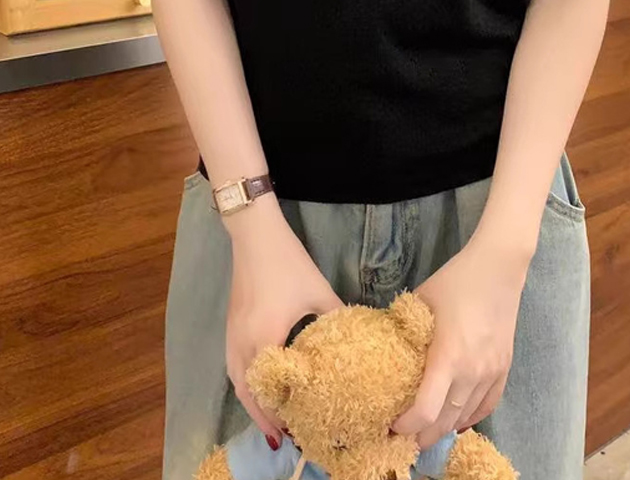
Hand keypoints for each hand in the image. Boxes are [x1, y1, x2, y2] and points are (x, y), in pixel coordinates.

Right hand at [225, 198, 342, 444]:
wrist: (255, 235)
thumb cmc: (288, 262)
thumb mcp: (318, 292)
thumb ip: (336, 319)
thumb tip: (358, 343)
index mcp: (265, 338)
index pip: (269, 390)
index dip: (281, 414)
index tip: (299, 432)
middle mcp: (241, 343)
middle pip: (248, 393)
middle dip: (265, 416)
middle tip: (286, 435)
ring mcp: (231, 335)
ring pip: (238, 382)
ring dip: (254, 402)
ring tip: (274, 417)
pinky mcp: (230, 326)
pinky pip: (235, 367)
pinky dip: (247, 383)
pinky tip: (262, 385)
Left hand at [391, 234, 530, 448]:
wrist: (498, 269)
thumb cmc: (455, 281)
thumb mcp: (420, 301)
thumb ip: (404, 329)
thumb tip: (384, 345)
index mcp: (448, 356)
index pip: (426, 410)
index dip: (406, 425)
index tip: (391, 424)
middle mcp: (472, 371)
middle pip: (445, 422)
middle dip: (422, 435)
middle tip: (403, 436)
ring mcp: (491, 372)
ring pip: (465, 417)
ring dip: (444, 428)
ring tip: (425, 429)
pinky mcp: (504, 368)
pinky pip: (487, 406)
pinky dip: (470, 418)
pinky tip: (456, 421)